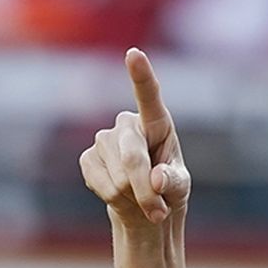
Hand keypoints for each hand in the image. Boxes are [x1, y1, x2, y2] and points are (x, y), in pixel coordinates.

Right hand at [80, 48, 190, 234]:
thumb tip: (156, 179)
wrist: (142, 207)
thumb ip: (173, 181)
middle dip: (145, 191)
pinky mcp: (87, 158)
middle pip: (132, 158)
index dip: (141, 75)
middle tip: (158, 213)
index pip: (149, 96)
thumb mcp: (180, 187)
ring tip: (140, 199)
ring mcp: (103, 139)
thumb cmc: (168, 190)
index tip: (133, 54)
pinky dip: (114, 199)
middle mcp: (127, 124)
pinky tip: (120, 195)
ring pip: (117, 177)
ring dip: (132, 198)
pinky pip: (100, 184)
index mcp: (157, 121)